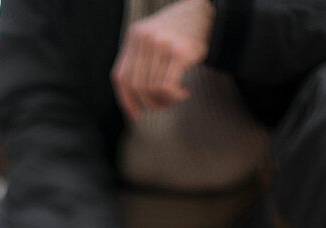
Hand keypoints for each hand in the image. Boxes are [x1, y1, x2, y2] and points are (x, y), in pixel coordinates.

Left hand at [112, 0, 213, 118]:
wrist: (205, 15)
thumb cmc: (179, 35)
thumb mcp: (153, 41)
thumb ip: (140, 61)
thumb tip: (131, 104)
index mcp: (134, 35)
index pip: (120, 76)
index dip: (126, 100)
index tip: (136, 115)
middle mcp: (144, 37)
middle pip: (136, 87)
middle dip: (150, 103)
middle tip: (164, 104)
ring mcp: (160, 43)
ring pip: (152, 89)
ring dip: (166, 100)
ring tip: (177, 95)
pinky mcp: (177, 52)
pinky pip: (166, 87)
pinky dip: (175, 96)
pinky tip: (184, 91)